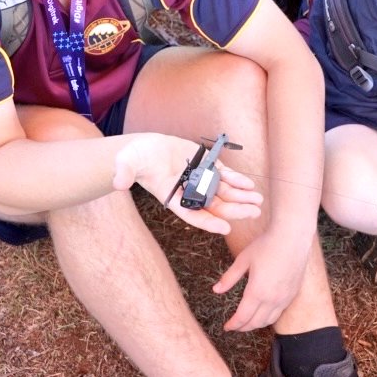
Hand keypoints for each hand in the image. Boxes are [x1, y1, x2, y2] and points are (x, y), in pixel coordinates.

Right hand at [113, 134, 262, 233]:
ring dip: (241, 198)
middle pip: (214, 205)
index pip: (192, 214)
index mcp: (172, 197)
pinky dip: (237, 180)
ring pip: (223, 193)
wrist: (145, 147)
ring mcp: (198, 180)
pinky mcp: (205, 166)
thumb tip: (117, 182)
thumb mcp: (127, 163)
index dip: (208, 222)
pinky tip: (249, 184)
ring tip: (258, 202)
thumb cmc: (135, 157)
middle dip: (235, 210)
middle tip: (254, 213)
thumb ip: (124, 172)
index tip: (225, 229)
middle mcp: (188, 192)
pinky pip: (224, 176)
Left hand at [213, 230, 310, 331]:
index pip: (243, 317)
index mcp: (257, 292)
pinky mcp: (293, 293)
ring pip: (269, 320)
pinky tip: (264, 312)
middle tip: (235, 326)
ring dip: (256, 324)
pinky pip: (279, 312)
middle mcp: (272, 299)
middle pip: (255, 323)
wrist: (292, 237)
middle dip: (243, 327)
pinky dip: (269, 317)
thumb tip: (215, 290)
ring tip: (248, 322)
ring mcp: (284, 298)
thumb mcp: (243, 259)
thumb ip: (229, 277)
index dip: (233, 324)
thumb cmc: (266, 245)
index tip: (226, 327)